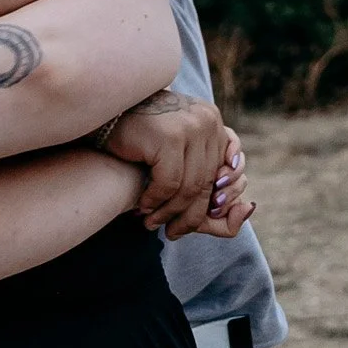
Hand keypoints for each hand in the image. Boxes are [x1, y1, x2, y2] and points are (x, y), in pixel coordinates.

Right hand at [102, 91, 247, 239]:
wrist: (100, 115)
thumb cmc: (139, 140)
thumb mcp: (180, 157)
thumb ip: (210, 182)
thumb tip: (247, 209)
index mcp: (213, 122)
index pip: (229, 172)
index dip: (215, 201)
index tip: (194, 221)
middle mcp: (208, 121)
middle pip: (208, 182)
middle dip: (191, 215)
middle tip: (174, 233)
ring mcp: (190, 127)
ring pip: (190, 187)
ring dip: (170, 212)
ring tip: (152, 222)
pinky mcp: (169, 137)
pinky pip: (169, 184)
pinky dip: (155, 201)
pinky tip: (142, 206)